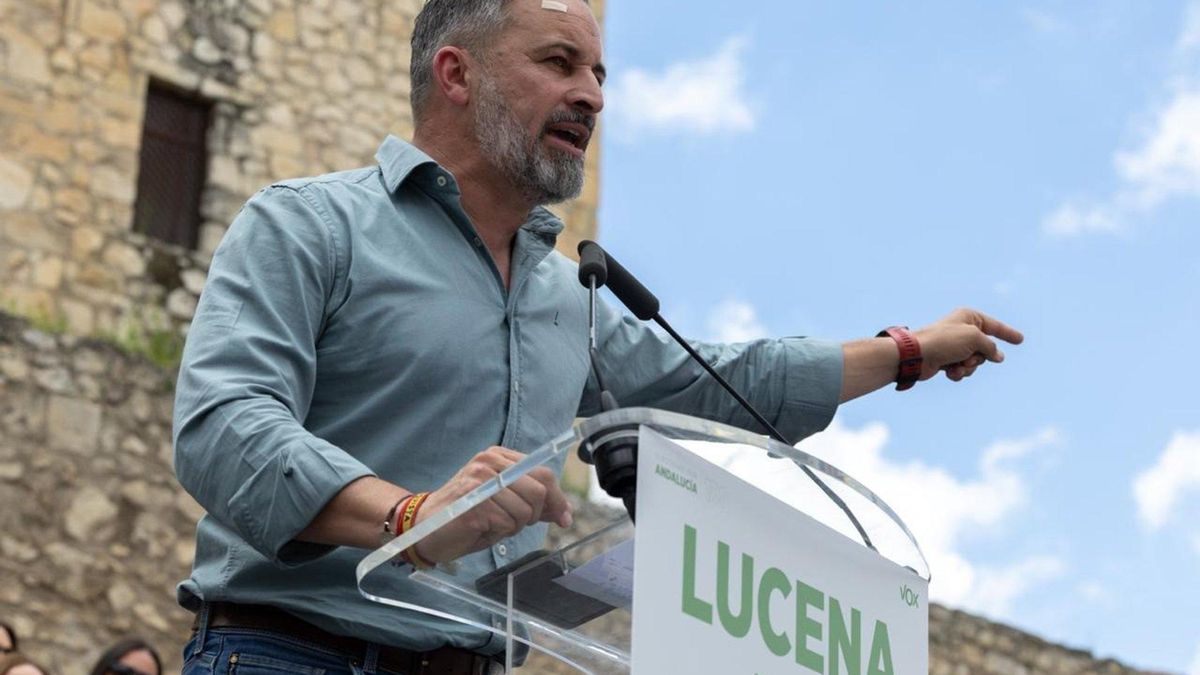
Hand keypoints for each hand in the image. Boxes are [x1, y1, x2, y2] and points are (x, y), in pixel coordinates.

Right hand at [412, 446, 572, 563]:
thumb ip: (532, 502)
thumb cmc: (465, 516)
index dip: (557, 498)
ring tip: (492, 524)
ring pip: (525, 510)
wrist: (422, 527)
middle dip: (536, 514)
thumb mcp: (502, 502)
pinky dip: (501, 532)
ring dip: (515, 526)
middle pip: (539, 490)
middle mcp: (488, 463)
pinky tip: (482, 528)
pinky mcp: (474, 504)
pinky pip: (507, 524)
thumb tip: (564, 511)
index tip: (564, 517)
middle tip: (516, 523)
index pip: (543, 472)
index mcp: (497, 457)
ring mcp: (480, 482)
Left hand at [913, 308, 1023, 381]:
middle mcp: (962, 330)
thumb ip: (990, 347)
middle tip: (967, 357)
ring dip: (968, 367)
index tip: (1020, 340)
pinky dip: (958, 372)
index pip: (994, 326)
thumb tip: (998, 356)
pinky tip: (948, 371)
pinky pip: (963, 369)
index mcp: (968, 317)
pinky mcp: (947, 360)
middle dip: (979, 357)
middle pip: (985, 349)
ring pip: (975, 362)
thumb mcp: (974, 338)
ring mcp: (954, 346)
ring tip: (955, 365)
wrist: (917, 355)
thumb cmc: (944, 341)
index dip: (1008, 333)